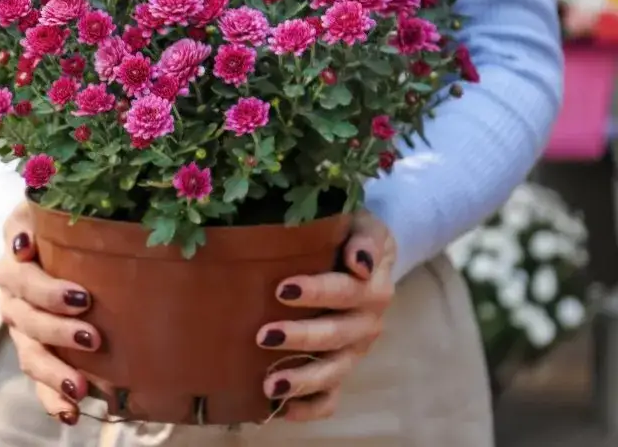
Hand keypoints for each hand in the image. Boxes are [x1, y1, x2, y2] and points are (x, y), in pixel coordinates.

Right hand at [0, 201, 99, 425]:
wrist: (31, 236)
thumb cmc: (50, 217)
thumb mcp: (44, 201)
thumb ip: (44, 209)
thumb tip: (34, 233)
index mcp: (13, 259)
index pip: (23, 277)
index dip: (48, 290)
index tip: (83, 297)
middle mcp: (11, 296)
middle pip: (26, 319)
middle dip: (58, 333)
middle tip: (93, 338)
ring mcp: (20, 326)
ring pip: (28, 354)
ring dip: (52, 373)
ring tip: (80, 389)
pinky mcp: (32, 348)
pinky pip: (34, 379)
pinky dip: (49, 399)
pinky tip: (70, 415)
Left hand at [257, 211, 396, 420]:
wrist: (365, 256)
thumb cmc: (351, 234)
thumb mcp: (364, 224)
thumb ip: (364, 238)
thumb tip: (359, 261)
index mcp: (372, 287)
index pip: (344, 291)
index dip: (316, 292)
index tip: (282, 289)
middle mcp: (366, 323)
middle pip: (336, 335)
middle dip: (300, 338)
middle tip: (263, 336)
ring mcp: (354, 349)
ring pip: (333, 371)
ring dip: (303, 379)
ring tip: (270, 385)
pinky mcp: (342, 367)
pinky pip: (332, 397)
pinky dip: (311, 408)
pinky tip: (283, 411)